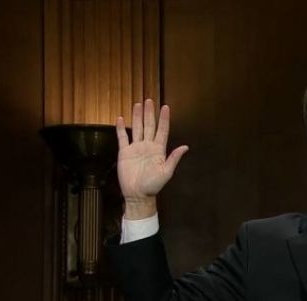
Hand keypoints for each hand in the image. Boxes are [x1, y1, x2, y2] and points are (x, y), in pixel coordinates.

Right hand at [116, 99, 188, 217]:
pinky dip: (121, 128)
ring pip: (137, 128)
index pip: (162, 130)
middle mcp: (147, 146)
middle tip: (149, 100)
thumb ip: (174, 158)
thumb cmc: (153, 185)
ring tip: (138, 104)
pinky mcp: (125, 152)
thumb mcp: (166, 172)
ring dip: (137, 116)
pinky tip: (121, 118)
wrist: (138, 194)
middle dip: (150, 113)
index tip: (166, 107)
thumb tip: (185, 147)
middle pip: (149, 126)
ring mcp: (136, 148)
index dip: (164, 119)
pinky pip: (122, 138)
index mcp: (158, 150)